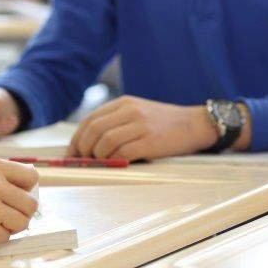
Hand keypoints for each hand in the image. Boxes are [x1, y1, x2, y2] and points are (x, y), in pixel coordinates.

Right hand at [0, 159, 38, 248]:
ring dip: (10, 226)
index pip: (32, 177)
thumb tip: (32, 191)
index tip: (15, 196)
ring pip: (23, 222)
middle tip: (2, 214)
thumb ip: (3, 179)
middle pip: (31, 204)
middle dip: (20, 212)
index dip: (26, 190)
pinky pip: (7, 237)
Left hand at [68, 95, 216, 160]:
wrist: (195, 124)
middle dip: (82, 149)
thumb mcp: (137, 113)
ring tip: (101, 164)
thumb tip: (87, 143)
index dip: (76, 139)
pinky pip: (123, 153)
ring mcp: (141, 125)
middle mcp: (130, 111)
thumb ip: (115, 122)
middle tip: (83, 162)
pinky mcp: (151, 141)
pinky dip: (115, 161)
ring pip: (105, 142)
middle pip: (93, 130)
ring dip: (98, 157)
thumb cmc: (163, 123)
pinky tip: (117, 164)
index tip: (72, 154)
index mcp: (124, 103)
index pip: (90, 120)